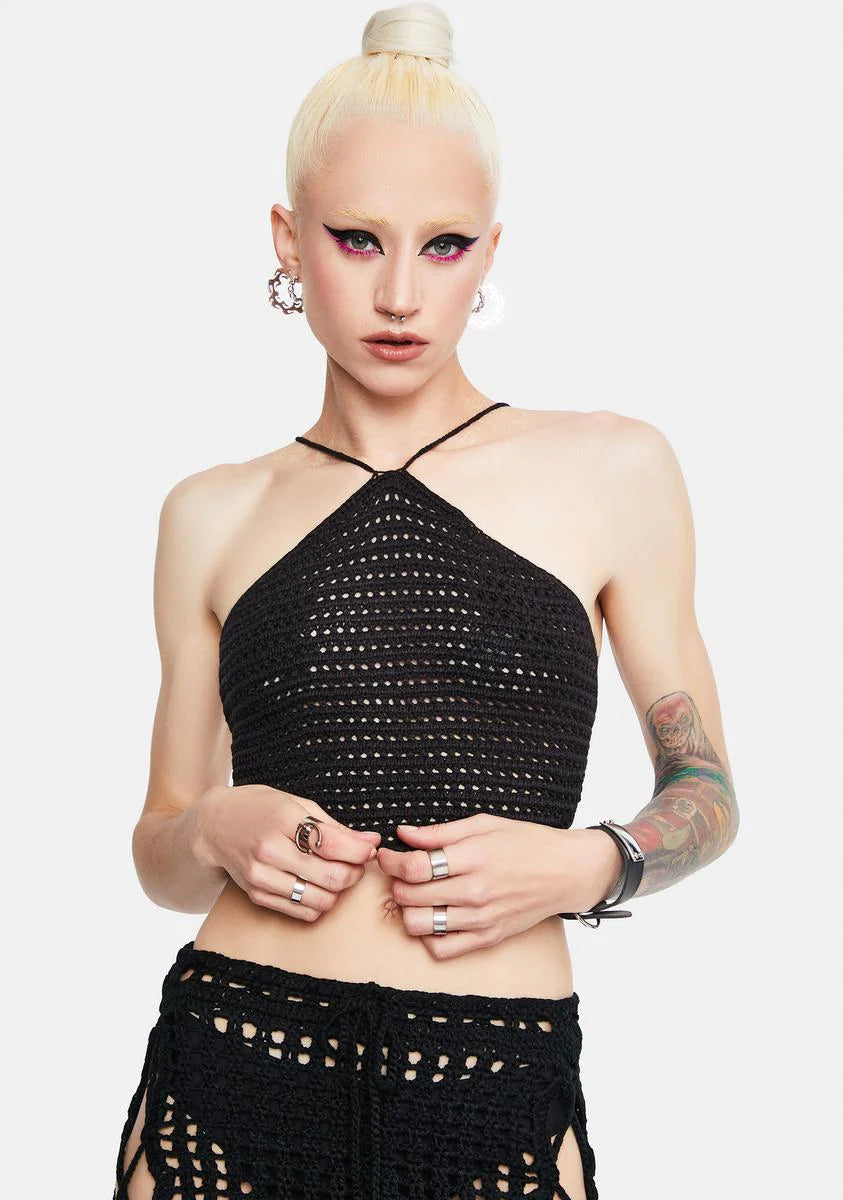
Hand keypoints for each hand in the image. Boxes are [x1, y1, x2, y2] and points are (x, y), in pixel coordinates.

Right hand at [195, 784, 380, 920]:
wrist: (215, 826)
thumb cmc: (261, 809)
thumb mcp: (298, 804)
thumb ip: (335, 827)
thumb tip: (372, 843)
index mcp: (283, 820)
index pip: (333, 844)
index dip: (360, 851)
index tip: (370, 849)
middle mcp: (270, 851)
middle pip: (331, 876)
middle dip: (355, 872)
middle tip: (358, 863)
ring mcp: (261, 877)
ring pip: (320, 900)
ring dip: (339, 891)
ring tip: (338, 874)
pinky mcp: (257, 896)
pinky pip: (303, 912)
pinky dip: (320, 903)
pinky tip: (318, 886)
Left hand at [376, 814, 618, 959]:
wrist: (566, 872)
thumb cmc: (526, 842)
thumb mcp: (484, 824)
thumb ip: (441, 832)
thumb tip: (404, 834)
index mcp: (474, 857)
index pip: (416, 867)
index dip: (392, 862)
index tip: (386, 855)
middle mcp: (476, 891)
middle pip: (411, 896)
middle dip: (396, 884)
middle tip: (401, 874)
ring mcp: (482, 918)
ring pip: (420, 925)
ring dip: (407, 911)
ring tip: (415, 897)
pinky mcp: (488, 938)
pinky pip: (442, 949)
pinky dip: (428, 936)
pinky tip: (433, 918)